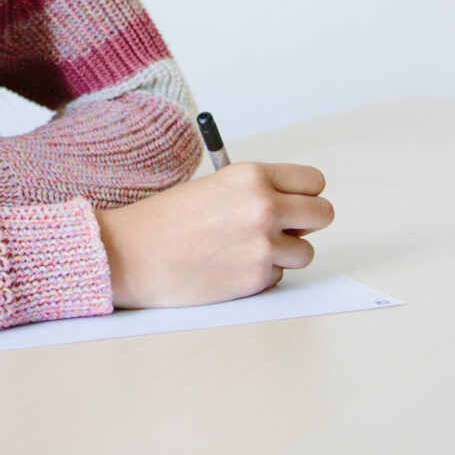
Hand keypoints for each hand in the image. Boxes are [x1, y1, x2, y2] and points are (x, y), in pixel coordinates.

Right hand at [94, 162, 331, 307]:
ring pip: (305, 252)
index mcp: (252, 176)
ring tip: (246, 251)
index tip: (293, 204)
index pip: (314, 182)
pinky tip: (229, 268)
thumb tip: (294, 209)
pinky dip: (261, 275)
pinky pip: (279, 276)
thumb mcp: (215, 187)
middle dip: (306, 223)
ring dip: (284, 254)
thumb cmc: (165, 221)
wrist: (131, 255)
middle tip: (283, 230)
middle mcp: (264, 206)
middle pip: (323, 214)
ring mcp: (263, 245)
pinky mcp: (257, 278)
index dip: (304, 195)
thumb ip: (257, 193)